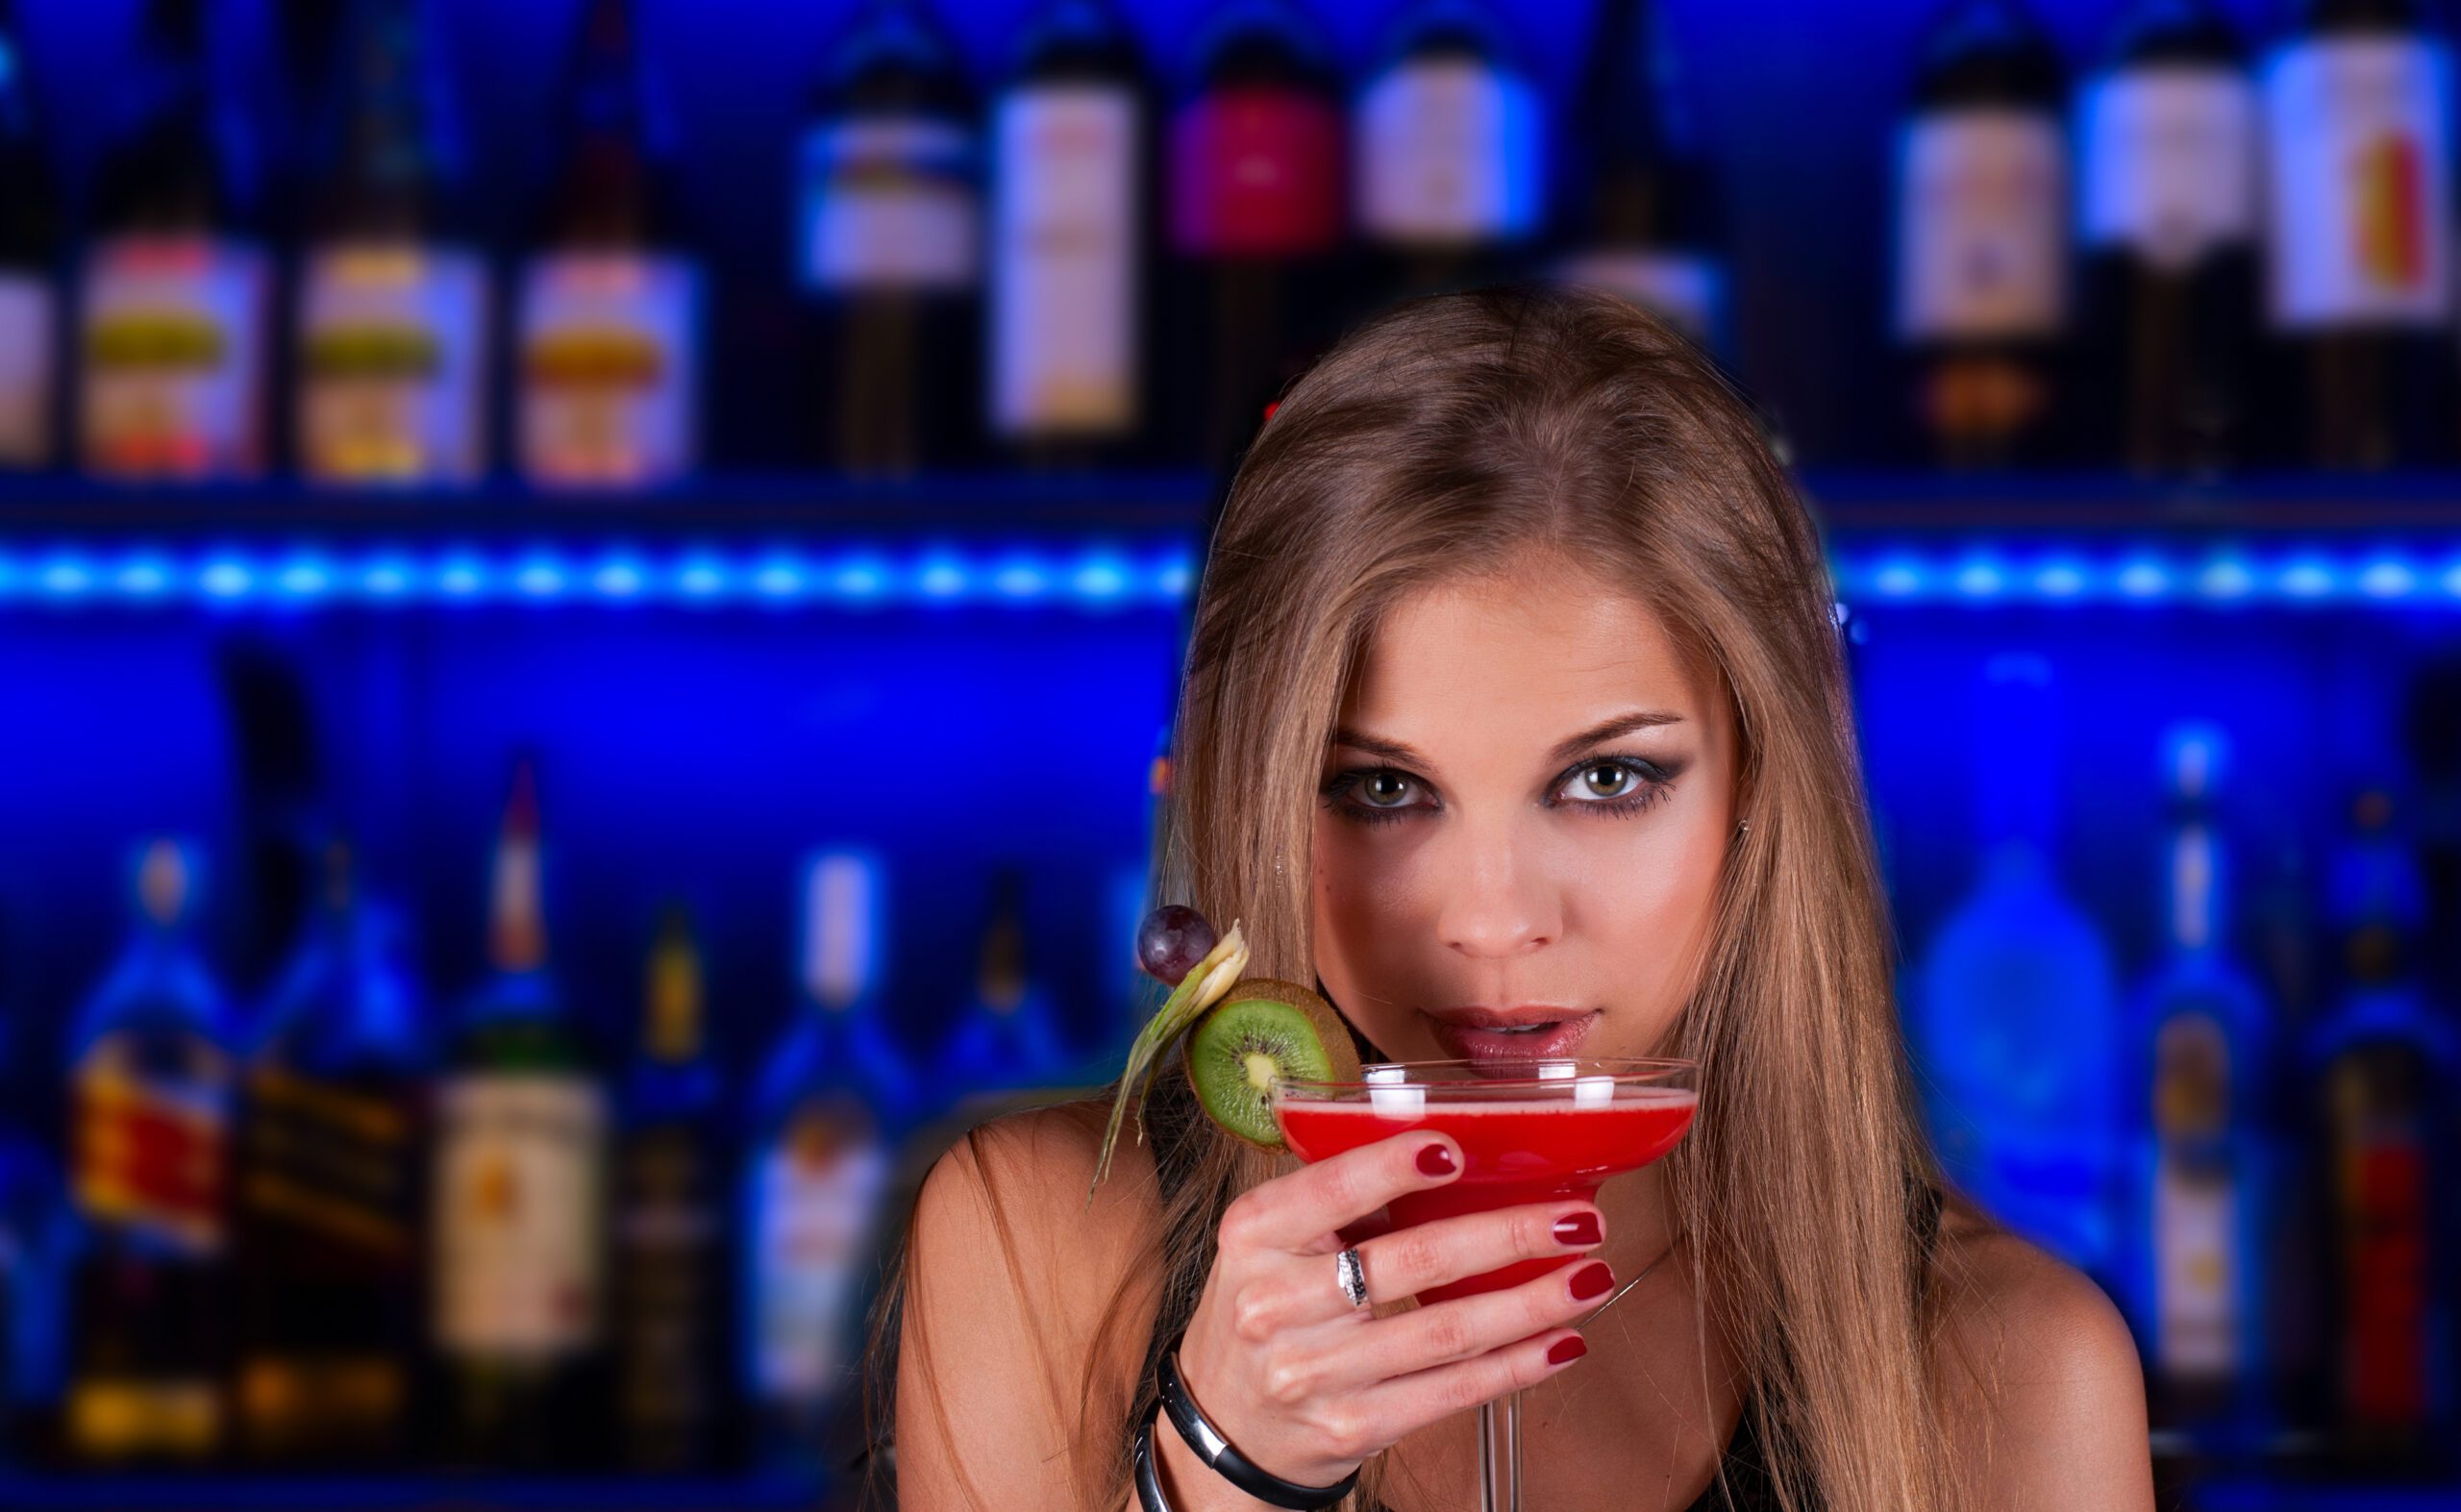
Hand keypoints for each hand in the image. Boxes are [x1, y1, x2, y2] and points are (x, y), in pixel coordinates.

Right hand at [1162, 1130, 1606, 1496]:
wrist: (1229, 1423)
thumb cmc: (1268, 1310)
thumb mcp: (1273, 1242)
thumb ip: (1340, 1200)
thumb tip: (1455, 1157)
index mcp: (1255, 1234)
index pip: (1328, 1191)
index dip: (1392, 1168)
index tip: (1457, 1150)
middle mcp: (1276, 1303)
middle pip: (1410, 1261)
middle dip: (1507, 1235)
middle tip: (1575, 1218)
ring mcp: (1314, 1371)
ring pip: (1445, 1331)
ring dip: (1531, 1303)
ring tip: (1588, 1276)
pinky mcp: (1352, 1425)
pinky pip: (1451, 1391)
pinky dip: (1515, 1366)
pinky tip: (1559, 1343)